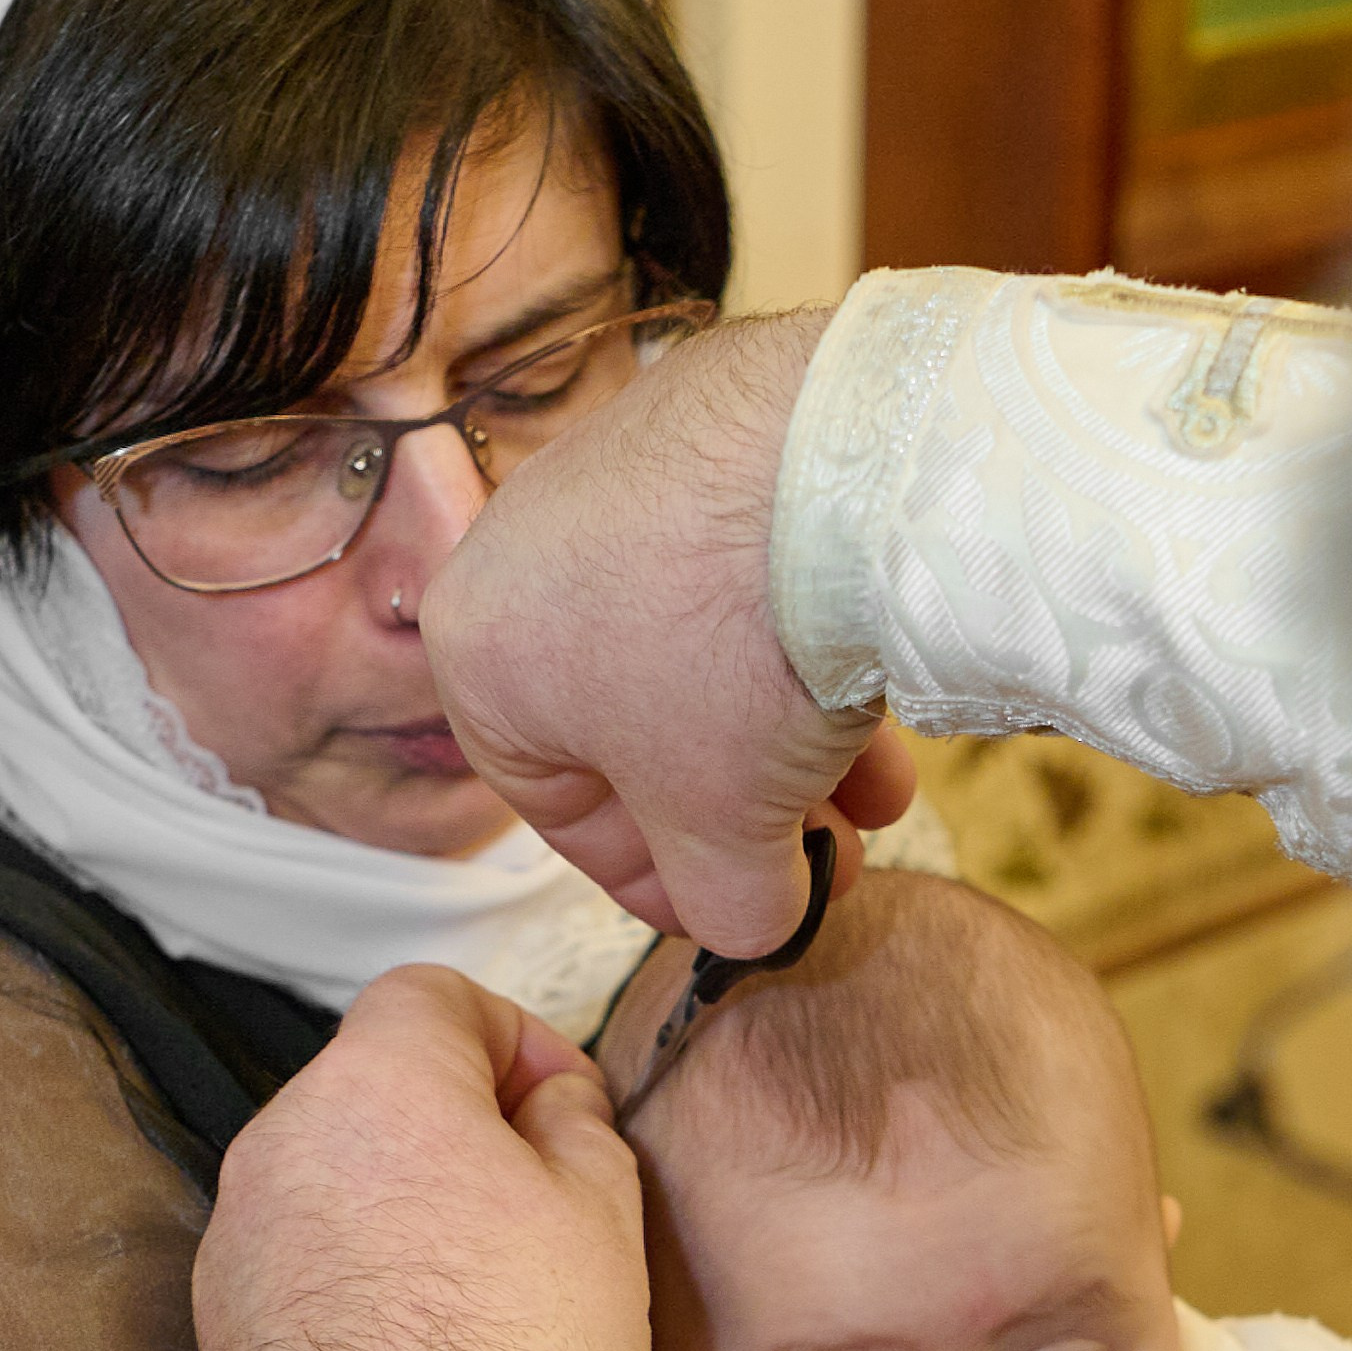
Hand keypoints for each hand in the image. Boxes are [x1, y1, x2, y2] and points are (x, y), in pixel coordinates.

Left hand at [193, 966, 648, 1350]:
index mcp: (379, 1085)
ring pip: (336, 1172)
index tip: (558, 1096)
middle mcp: (284, 1140)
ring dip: (404, 1197)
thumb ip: (579, 1124)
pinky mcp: (220, 1318)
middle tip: (537, 1193)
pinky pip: (301, 1254)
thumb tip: (552, 1099)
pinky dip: (356, 1268)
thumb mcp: (602, 1218)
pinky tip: (420, 1341)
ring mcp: (239, 1231)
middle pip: (376, 1083)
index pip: (431, 994)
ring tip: (482, 1284)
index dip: (509, 1030)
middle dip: (458, 1119)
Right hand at [421, 309, 916, 953]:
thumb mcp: (720, 827)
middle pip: (642, 725)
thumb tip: (748, 926)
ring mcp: (611, 476)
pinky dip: (803, 635)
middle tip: (828, 855)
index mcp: (476, 657)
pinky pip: (744, 561)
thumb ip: (721, 901)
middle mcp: (521, 552)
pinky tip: (876, 682)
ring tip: (875, 788)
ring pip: (702, 647)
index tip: (735, 910)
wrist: (831, 467)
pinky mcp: (705, 424)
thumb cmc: (733, 647)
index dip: (663, 880)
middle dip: (746, 809)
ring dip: (790, 735)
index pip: (559, 807)